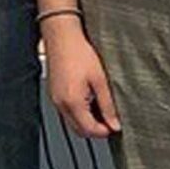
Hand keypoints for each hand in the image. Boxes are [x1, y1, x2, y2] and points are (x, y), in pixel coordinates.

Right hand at [43, 20, 120, 139]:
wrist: (61, 37)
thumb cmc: (79, 53)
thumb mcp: (101, 81)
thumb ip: (108, 105)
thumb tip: (114, 123)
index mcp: (72, 102)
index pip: (89, 130)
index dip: (105, 131)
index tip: (115, 125)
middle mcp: (60, 103)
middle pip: (79, 130)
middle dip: (95, 129)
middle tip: (110, 120)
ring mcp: (54, 99)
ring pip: (72, 122)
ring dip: (86, 122)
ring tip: (100, 108)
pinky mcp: (53, 93)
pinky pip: (66, 111)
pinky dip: (78, 113)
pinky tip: (88, 99)